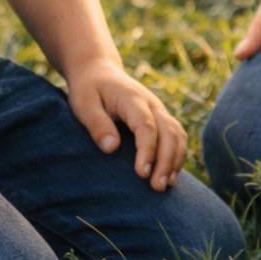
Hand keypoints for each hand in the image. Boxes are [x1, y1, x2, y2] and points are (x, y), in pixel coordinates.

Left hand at [66, 56, 186, 191]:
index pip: (146, 126)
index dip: (147, 150)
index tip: (142, 174)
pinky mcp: (159, 117)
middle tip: (157, 188)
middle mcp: (151, 103)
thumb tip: (111, 148)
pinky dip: (177, 154)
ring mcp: (158, 109)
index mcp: (132, 98)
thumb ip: (97, 125)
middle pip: (168, 132)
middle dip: (166, 161)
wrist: (99, 71)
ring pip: (177, 134)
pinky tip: (170, 174)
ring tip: (165, 185)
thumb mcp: (83, 104)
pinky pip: (176, 135)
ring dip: (175, 160)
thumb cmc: (88, 90)